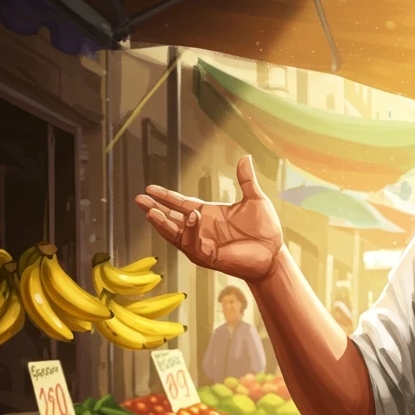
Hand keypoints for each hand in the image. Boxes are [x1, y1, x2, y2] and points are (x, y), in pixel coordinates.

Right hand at [134, 154, 282, 280]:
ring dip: (164, 223)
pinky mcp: (210, 256)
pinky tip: (189, 218)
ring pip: (176, 234)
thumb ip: (246, 180)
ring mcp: (204, 244)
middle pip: (171, 219)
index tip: (149, 188)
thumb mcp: (255, 200)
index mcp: (207, 215)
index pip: (180, 204)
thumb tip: (246, 157)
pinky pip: (193, 245)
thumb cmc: (265, 230)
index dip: (165, 197)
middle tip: (139, 200)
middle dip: (154, 210)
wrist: (275, 253)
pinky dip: (189, 232)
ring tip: (152, 211)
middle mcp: (201, 230)